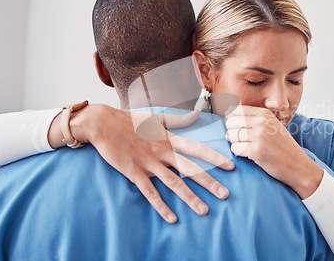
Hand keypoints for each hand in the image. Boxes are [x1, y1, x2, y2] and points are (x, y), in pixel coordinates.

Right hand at [63, 104, 233, 222]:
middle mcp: (162, 152)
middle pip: (190, 169)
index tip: (231, 166)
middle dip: (209, 182)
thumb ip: (179, 120)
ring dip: (190, 198)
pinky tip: (172, 218)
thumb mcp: (156, 118)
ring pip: (173, 183)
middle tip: (225, 195)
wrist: (102, 123)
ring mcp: (148, 163)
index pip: (197, 149)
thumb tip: (197, 114)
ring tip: (204, 211)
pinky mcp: (134, 172)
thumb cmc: (130, 120)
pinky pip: (150, 192)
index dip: (215, 158)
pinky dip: (161, 206)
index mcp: (169, 139)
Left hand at [225, 105, 321, 198]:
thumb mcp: (272, 126)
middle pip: (231, 122)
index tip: (237, 128)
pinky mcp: (256, 151)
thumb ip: (254, 118)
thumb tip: (228, 112)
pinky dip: (238, 152)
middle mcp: (262, 122)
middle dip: (232, 131)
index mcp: (265, 114)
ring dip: (235, 143)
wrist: (298, 166)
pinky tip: (248, 154)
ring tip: (246, 146)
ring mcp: (259, 136)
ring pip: (231, 135)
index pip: (237, 110)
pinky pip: (235, 148)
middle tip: (241, 140)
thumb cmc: (283, 147)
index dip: (232, 119)